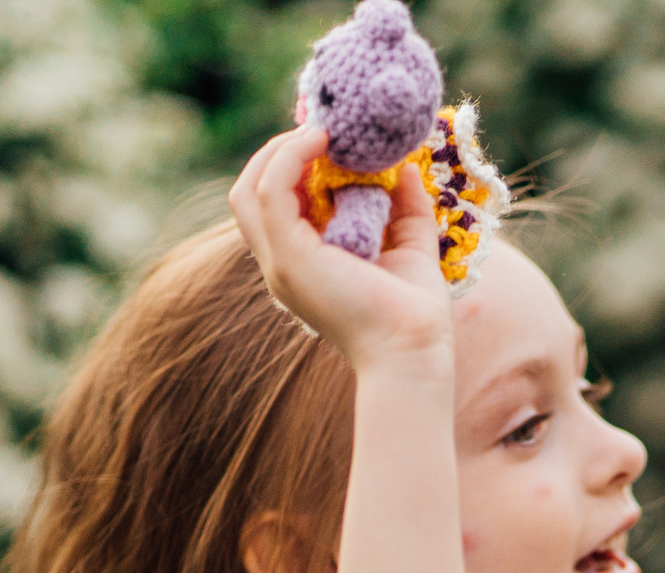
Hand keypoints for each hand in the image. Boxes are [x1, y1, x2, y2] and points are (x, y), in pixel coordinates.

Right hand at [229, 127, 451, 373]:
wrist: (415, 350)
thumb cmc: (415, 312)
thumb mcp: (412, 245)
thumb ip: (406, 207)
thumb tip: (403, 167)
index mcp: (303, 265)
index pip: (276, 206)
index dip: (294, 167)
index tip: (331, 141)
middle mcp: (282, 265)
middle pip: (250, 194)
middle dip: (279, 153)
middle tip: (322, 131)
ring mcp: (280, 263)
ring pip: (249, 189)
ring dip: (280, 150)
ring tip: (321, 131)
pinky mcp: (289, 256)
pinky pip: (271, 190)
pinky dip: (288, 157)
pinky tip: (321, 140)